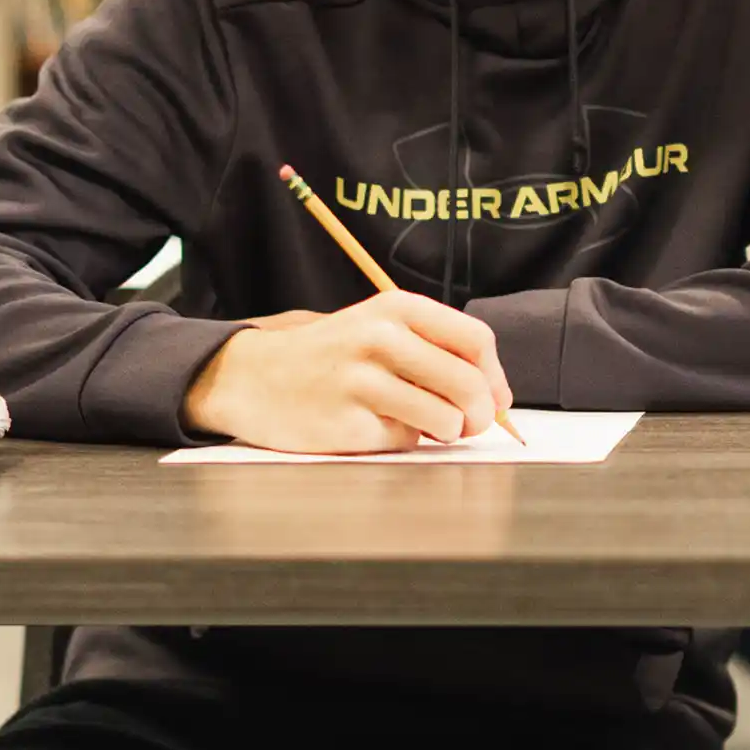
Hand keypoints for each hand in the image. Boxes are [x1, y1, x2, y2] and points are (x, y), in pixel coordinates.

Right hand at [182, 292, 511, 452]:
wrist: (253, 377)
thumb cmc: (332, 357)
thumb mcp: (379, 328)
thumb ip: (434, 350)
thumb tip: (495, 395)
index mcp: (397, 307)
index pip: (476, 339)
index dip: (495, 376)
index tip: (495, 398)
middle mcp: (380, 338)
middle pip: (468, 383)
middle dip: (480, 414)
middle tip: (468, 424)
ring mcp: (361, 381)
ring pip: (446, 419)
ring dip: (445, 431)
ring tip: (420, 424)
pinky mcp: (346, 423)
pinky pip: (404, 441)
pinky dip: (400, 440)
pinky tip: (372, 425)